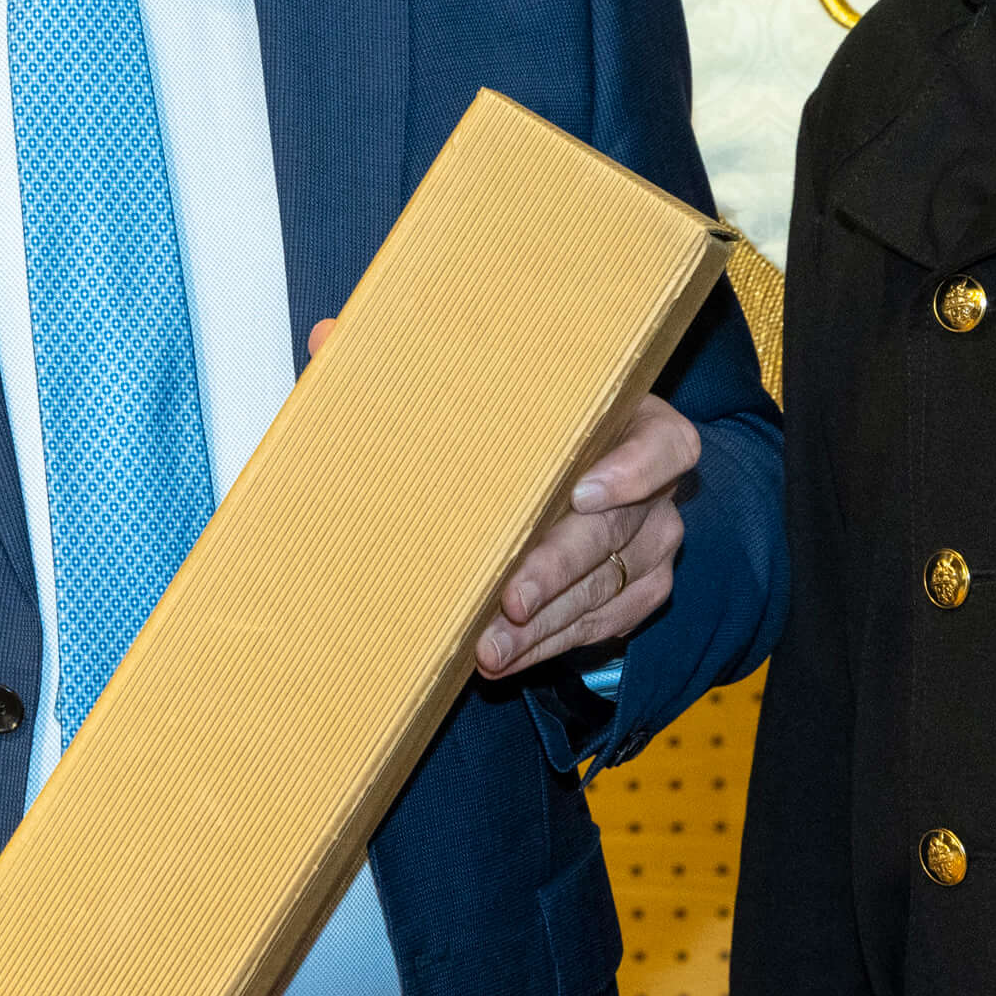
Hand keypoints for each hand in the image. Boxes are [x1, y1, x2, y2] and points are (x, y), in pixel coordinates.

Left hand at [306, 318, 699, 680]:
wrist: (570, 470)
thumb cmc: (522, 428)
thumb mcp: (487, 391)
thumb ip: (418, 367)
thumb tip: (329, 338)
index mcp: (629, 420)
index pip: (667, 444)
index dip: (636, 469)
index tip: (584, 492)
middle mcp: (651, 487)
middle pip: (619, 532)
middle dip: (556, 571)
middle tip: (508, 598)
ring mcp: (652, 542)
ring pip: (608, 589)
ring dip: (545, 624)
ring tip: (489, 648)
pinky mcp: (640, 589)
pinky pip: (603, 624)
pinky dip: (551, 643)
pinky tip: (509, 656)